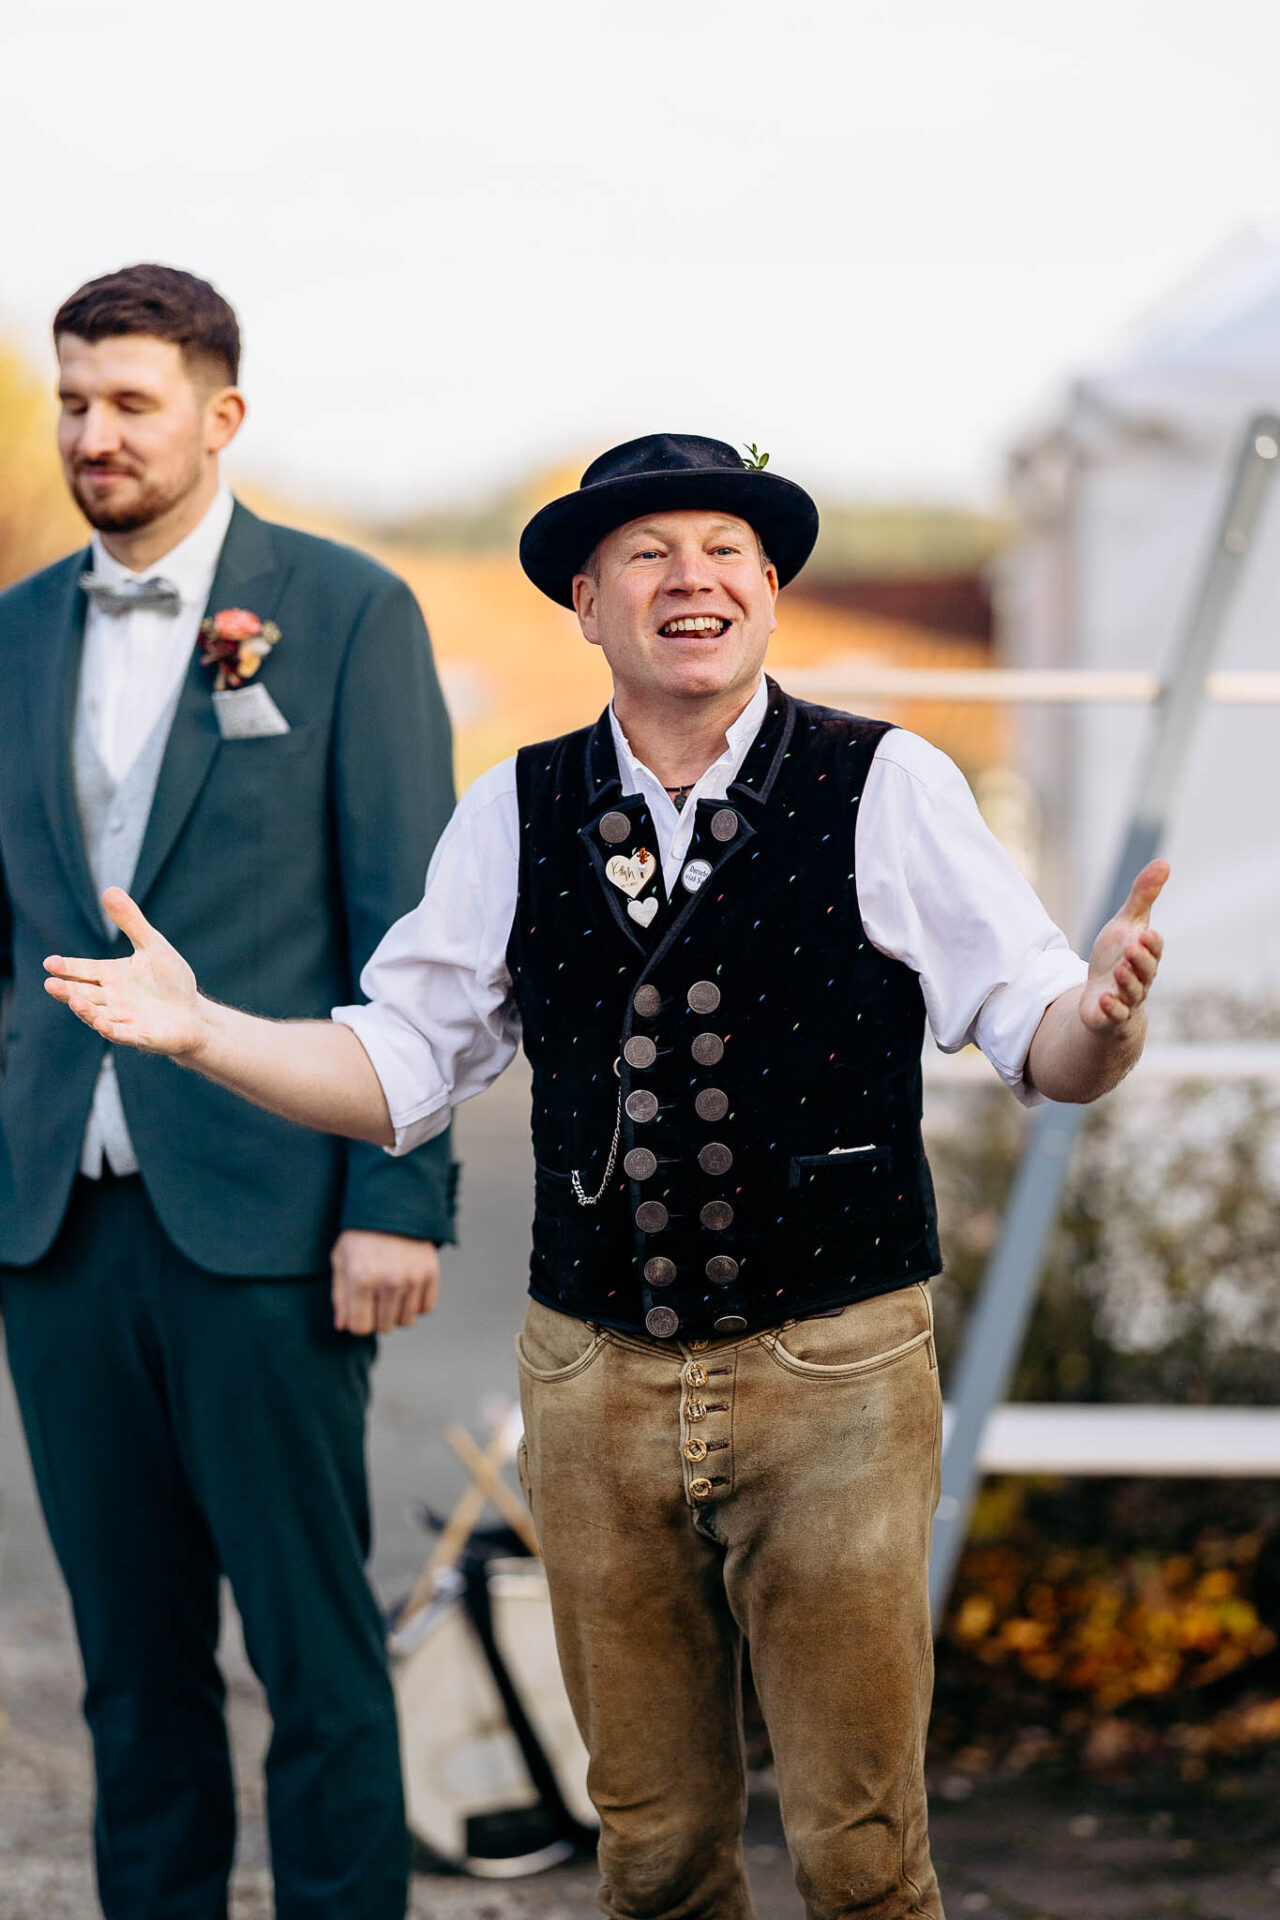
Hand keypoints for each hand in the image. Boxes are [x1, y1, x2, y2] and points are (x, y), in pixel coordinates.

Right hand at [44, 888, 204, 1056]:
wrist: (192, 1014)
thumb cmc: (170, 980)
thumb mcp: (152, 945)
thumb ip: (131, 922)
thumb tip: (109, 889)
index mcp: (111, 976)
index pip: (84, 970)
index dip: (67, 967)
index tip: (49, 963)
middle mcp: (111, 998)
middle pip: (83, 993)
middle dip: (66, 990)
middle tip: (50, 983)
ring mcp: (122, 1018)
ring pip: (97, 1014)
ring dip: (84, 1009)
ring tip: (73, 999)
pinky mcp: (138, 1035)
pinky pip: (120, 1033)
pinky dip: (110, 1029)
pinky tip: (101, 1022)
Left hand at [331, 1229, 440, 1334]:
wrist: (392, 1206)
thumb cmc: (361, 1235)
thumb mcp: (341, 1260)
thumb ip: (340, 1296)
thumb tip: (343, 1327)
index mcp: (362, 1278)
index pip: (361, 1327)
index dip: (358, 1322)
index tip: (359, 1310)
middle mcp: (389, 1281)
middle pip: (384, 1327)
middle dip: (377, 1318)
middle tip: (374, 1298)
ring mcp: (413, 1278)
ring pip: (406, 1321)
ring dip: (397, 1313)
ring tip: (391, 1294)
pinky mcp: (431, 1273)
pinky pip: (426, 1308)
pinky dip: (417, 1305)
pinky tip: (407, 1290)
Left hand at [1079, 859, 1167, 1033]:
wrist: (1102, 995)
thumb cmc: (1116, 956)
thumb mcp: (1126, 923)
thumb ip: (1143, 895)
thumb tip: (1164, 863)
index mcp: (1146, 954)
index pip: (1154, 949)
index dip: (1152, 943)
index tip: (1148, 933)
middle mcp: (1141, 978)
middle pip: (1146, 971)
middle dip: (1141, 960)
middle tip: (1133, 947)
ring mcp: (1127, 998)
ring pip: (1132, 992)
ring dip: (1128, 982)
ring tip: (1120, 969)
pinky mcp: (1110, 1015)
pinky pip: (1115, 1014)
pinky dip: (1111, 1007)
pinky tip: (1103, 998)